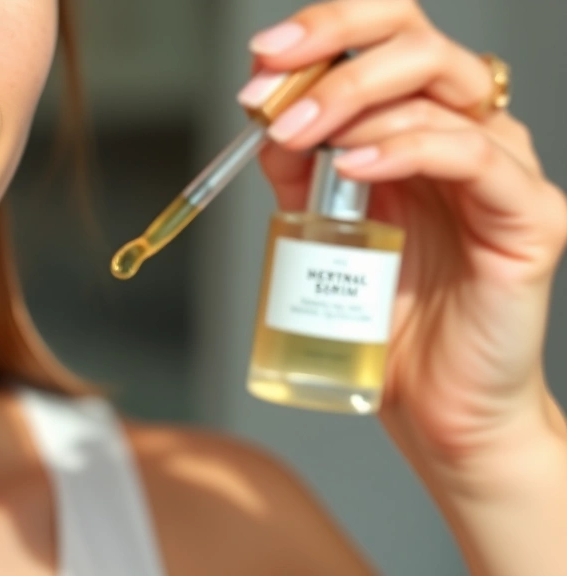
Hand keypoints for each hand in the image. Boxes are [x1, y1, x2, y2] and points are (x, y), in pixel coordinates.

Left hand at [245, 1, 566, 469]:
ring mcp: (504, 170)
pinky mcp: (528, 217)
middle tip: (272, 92)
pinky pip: (474, 157)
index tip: (262, 55)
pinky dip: (407, 149)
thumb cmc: (388, 317)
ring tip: (297, 135)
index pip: (389, 37)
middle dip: (335, 50)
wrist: (435, 404)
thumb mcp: (324, 227)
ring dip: (354, 102)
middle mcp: (470, 132)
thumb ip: (301, 169)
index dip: (328, 28)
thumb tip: (263, 111)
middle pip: (417, 43)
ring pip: (443, 90)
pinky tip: (354, 165)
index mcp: (422, 125)